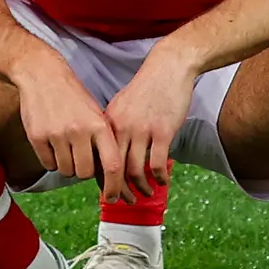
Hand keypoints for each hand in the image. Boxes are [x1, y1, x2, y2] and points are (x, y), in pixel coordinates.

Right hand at [10, 47, 120, 188]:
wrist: (43, 76)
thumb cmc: (74, 99)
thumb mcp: (96, 115)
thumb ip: (103, 143)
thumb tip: (110, 178)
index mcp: (99, 125)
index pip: (112, 165)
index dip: (114, 186)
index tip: (114, 198)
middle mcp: (79, 131)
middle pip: (85, 173)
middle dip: (83, 171)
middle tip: (80, 157)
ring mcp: (56, 134)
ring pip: (66, 171)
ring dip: (67, 165)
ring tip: (65, 145)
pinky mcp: (37, 137)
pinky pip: (47, 164)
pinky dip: (50, 160)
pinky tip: (52, 143)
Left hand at [101, 40, 203, 196]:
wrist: (169, 66)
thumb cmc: (148, 87)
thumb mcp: (121, 105)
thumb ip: (115, 129)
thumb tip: (111, 153)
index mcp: (108, 124)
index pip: (99, 160)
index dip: (104, 182)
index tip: (110, 193)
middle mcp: (121, 129)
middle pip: (114, 170)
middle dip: (119, 191)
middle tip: (126, 202)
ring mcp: (142, 130)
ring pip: (135, 170)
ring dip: (140, 187)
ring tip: (146, 193)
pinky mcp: (162, 131)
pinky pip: (156, 164)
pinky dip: (158, 177)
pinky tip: (162, 181)